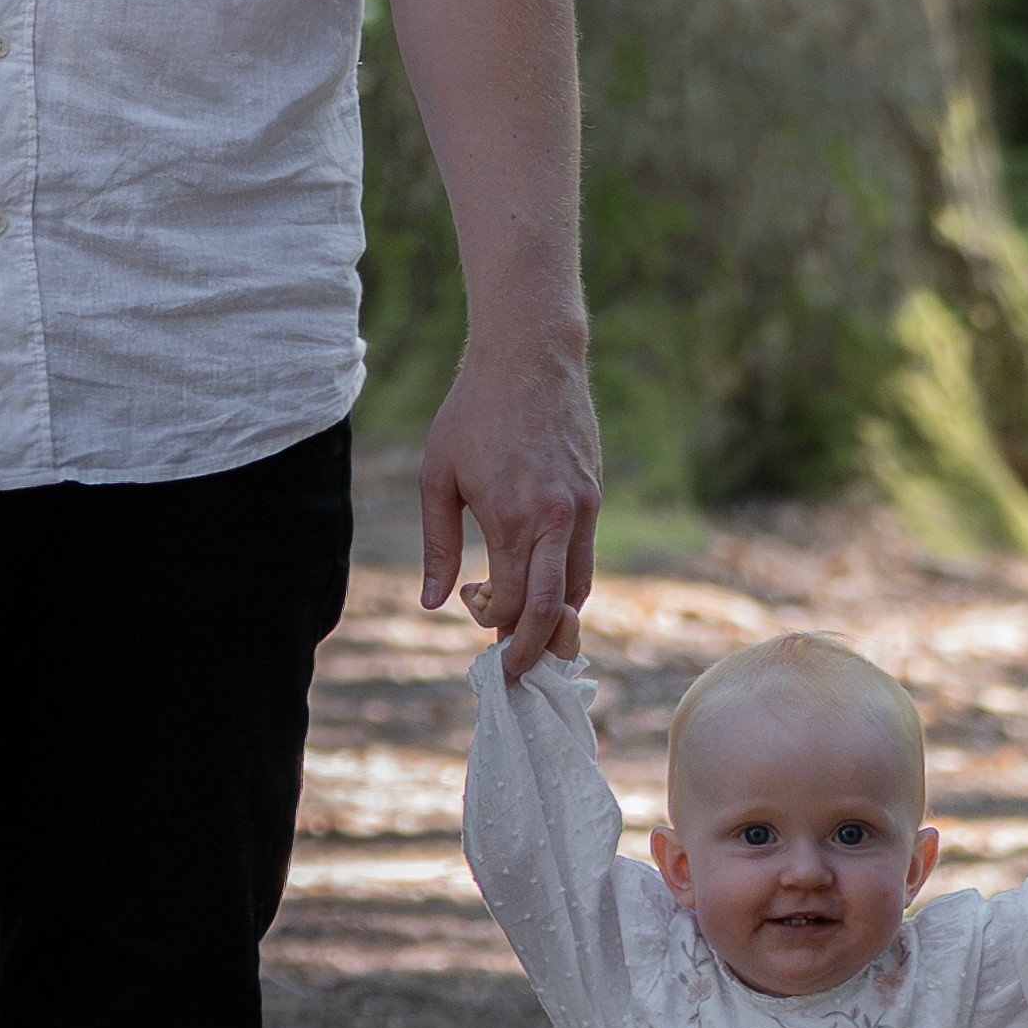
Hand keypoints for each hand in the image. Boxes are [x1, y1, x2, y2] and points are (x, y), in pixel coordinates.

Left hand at [424, 324, 603, 680]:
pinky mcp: (594, 494)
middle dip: (533, 650)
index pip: (511, 603)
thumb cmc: (472, 411)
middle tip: (514, 672)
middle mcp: (557, 521)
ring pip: (578, 589)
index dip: (490, 624)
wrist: (531, 355)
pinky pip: (583, 556)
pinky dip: (565, 582)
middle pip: (552, 612)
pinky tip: (537, 579)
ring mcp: (583, 508)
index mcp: (514, 519)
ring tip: (528, 631)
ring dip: (553, 618)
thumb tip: (433, 603)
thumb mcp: (437, 477)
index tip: (470, 606)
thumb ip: (437, 545)